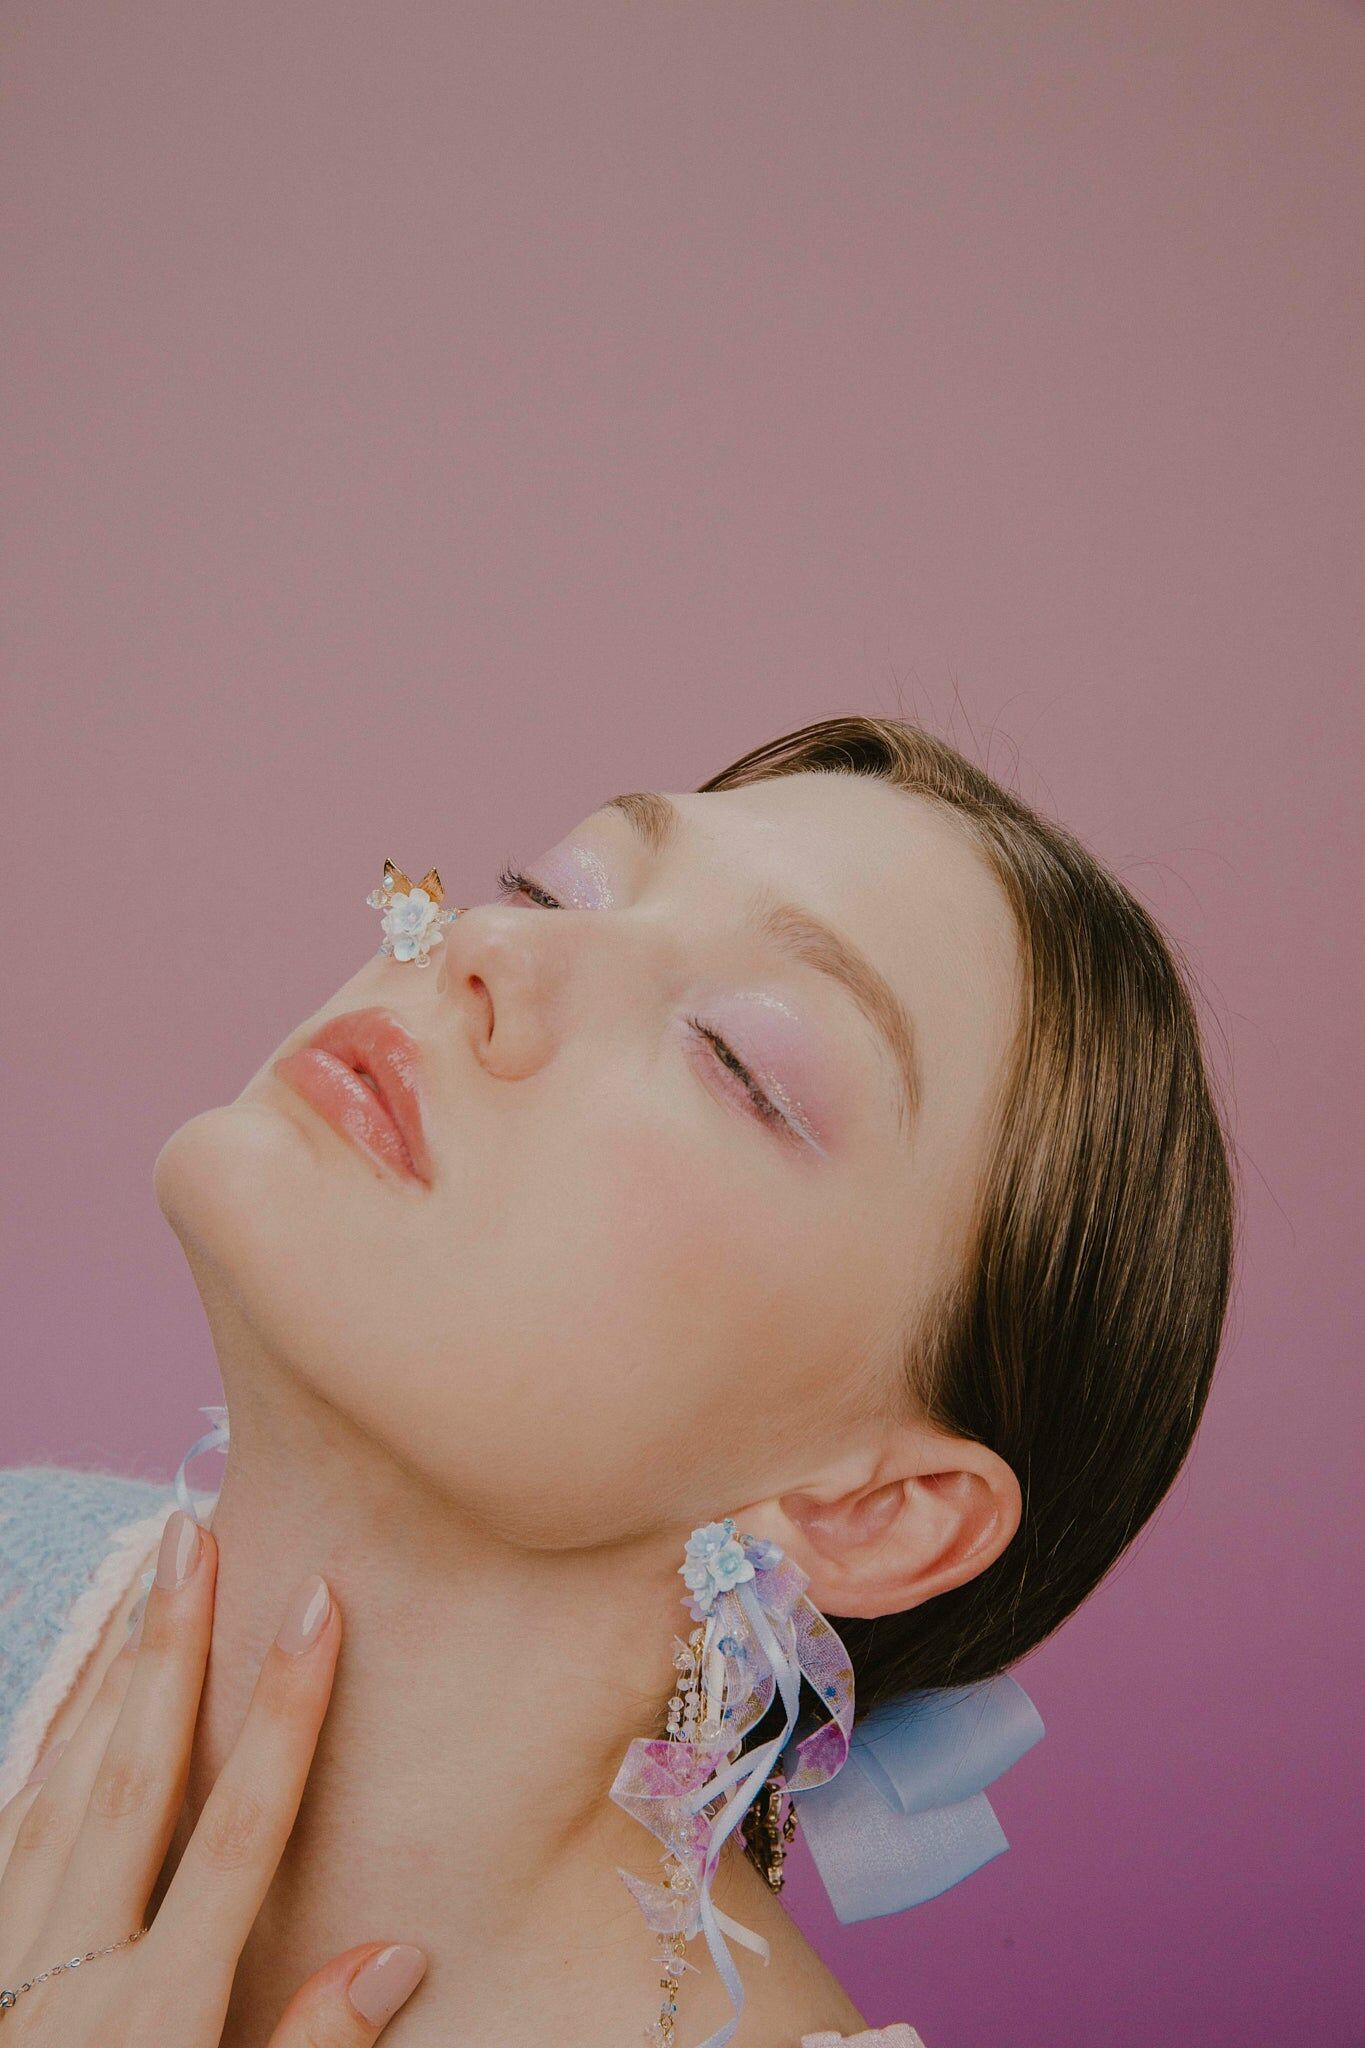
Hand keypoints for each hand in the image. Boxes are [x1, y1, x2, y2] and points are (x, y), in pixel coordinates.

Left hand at [0, 1510, 426, 2042]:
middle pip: (133, 1783)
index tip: (319, 1606)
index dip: (286, 1715)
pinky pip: (5, 1831)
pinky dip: (41, 1753)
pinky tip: (68, 1706)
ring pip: (56, 1794)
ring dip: (106, 1683)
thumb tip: (398, 1951)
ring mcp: (4, 1962)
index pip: (238, 1832)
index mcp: (154, 2019)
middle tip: (195, 1537)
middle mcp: (71, 1972)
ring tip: (144, 1585)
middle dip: (172, 1654)